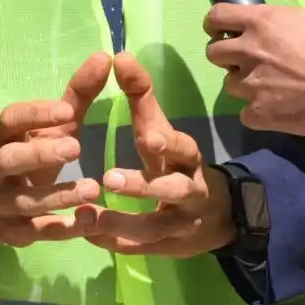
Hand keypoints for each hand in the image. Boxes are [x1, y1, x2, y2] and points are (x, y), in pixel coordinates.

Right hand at [0, 53, 109, 254]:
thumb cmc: (29, 157)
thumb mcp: (49, 128)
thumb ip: (76, 97)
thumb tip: (105, 57)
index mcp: (3, 136)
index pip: (10, 120)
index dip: (35, 114)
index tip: (66, 109)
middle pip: (11, 160)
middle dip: (40, 154)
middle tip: (76, 147)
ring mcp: (3, 203)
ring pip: (25, 201)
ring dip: (58, 196)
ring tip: (93, 190)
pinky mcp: (15, 233)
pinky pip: (37, 232)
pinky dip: (62, 229)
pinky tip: (90, 222)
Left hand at [84, 53, 232, 257]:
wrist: (217, 217)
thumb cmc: (176, 162)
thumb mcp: (162, 129)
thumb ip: (141, 96)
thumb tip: (120, 55)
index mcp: (187, 157)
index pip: (181, 145)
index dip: (168, 140)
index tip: (149, 134)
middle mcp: (189, 190)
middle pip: (174, 189)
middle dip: (144, 186)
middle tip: (110, 179)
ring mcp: (179, 223)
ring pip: (153, 227)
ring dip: (121, 222)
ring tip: (87, 217)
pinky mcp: (166, 248)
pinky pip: (139, 249)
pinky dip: (114, 243)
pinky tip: (88, 236)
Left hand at [204, 4, 304, 135]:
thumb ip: (283, 24)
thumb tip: (275, 30)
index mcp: (261, 22)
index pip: (216, 16)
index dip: (216, 24)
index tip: (222, 31)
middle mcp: (248, 51)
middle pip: (213, 52)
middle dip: (226, 56)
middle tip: (246, 61)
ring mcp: (250, 84)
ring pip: (229, 84)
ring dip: (244, 85)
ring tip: (268, 88)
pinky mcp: (257, 113)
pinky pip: (245, 113)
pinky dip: (258, 113)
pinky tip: (276, 110)